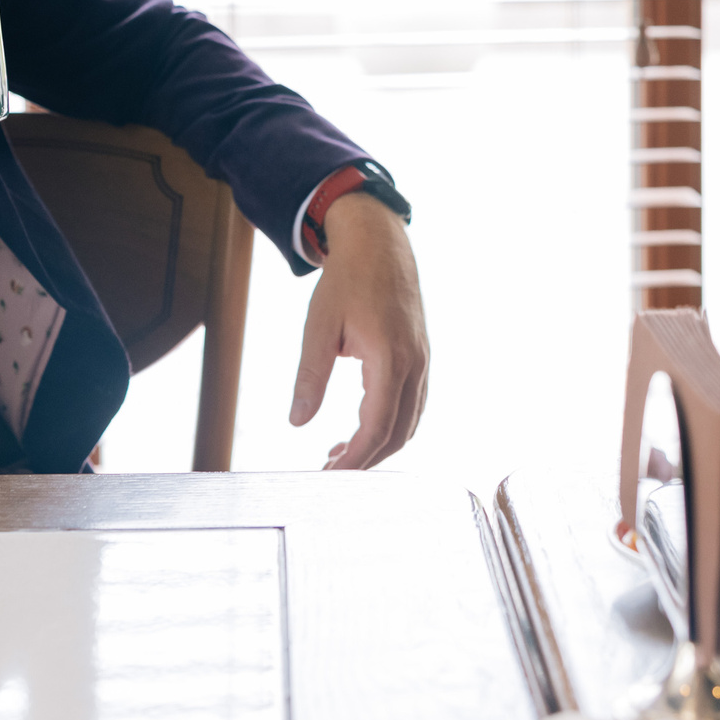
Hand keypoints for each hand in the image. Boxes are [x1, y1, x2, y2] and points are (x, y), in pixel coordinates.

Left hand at [290, 194, 428, 469]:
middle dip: (366, 460)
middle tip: (330, 471)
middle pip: (398, 434)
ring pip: (409, 421)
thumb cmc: (348, 280)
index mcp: (390, 359)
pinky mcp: (419, 356)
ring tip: (341, 451)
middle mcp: (414, 365)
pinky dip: (390, 423)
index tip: (330, 476)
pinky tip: (361, 424)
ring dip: (379, 444)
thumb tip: (298, 422)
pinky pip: (412, 403)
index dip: (354, 460)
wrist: (378, 243)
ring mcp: (422, 361)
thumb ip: (310, 377)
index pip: (376, 428)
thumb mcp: (319, 327)